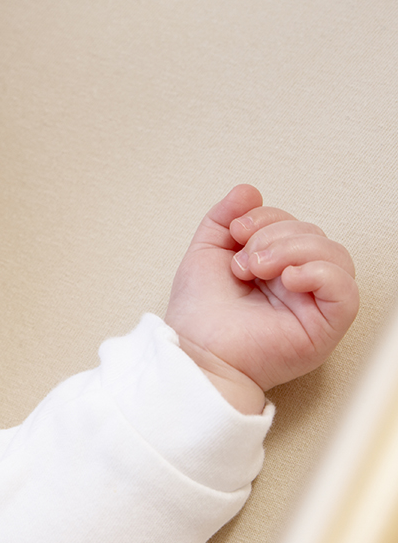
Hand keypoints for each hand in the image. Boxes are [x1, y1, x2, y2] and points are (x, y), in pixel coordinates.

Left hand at [164, 185, 358, 413]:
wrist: (196, 352)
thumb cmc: (199, 313)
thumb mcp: (206, 252)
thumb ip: (225, 218)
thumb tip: (249, 190)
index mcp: (275, 266)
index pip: (293, 224)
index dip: (267, 218)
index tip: (235, 233)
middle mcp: (299, 284)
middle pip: (314, 234)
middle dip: (274, 236)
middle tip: (243, 262)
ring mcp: (315, 305)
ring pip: (334, 255)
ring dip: (292, 250)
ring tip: (256, 269)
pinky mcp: (326, 326)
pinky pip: (347, 289)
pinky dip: (319, 273)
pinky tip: (287, 279)